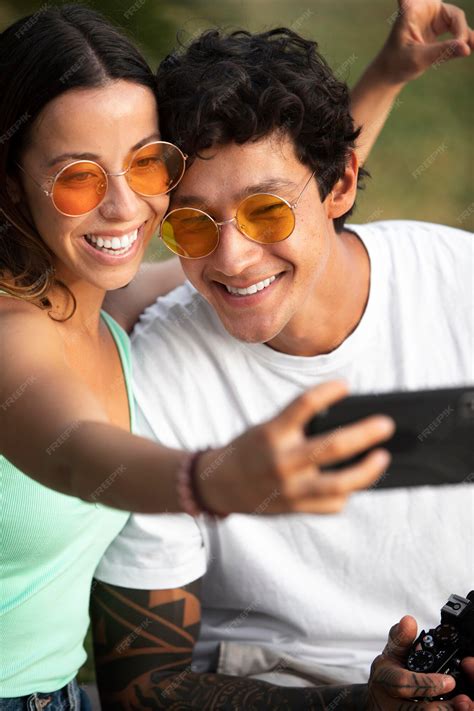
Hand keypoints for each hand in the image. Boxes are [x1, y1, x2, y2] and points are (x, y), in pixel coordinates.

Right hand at [198, 380, 394, 514]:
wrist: (220, 486)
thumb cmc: (249, 450)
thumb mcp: (267, 430)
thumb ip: (298, 427)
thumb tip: (345, 421)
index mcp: (272, 433)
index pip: (304, 405)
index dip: (327, 392)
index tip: (346, 385)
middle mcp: (282, 461)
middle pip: (332, 447)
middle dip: (364, 434)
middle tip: (386, 425)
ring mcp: (290, 488)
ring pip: (339, 484)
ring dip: (366, 471)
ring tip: (382, 458)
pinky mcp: (296, 507)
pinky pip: (330, 504)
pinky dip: (345, 493)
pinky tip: (353, 483)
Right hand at [368, 616, 473, 709]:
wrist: (379, 702)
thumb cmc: (387, 675)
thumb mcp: (391, 653)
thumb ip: (401, 638)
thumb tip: (408, 621)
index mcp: (385, 680)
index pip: (403, 683)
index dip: (427, 683)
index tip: (450, 681)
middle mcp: (389, 703)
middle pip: (417, 710)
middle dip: (442, 706)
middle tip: (462, 699)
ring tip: (461, 705)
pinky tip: (454, 709)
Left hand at [377, 0, 473, 83]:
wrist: (391, 73)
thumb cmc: (397, 63)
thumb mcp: (418, 59)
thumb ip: (442, 52)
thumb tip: (466, 48)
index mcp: (413, 10)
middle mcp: (425, 9)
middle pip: (452, 14)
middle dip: (459, 31)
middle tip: (463, 46)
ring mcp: (433, 17)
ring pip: (457, 22)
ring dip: (464, 35)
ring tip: (469, 48)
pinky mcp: (439, 27)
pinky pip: (457, 29)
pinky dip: (465, 38)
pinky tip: (472, 45)